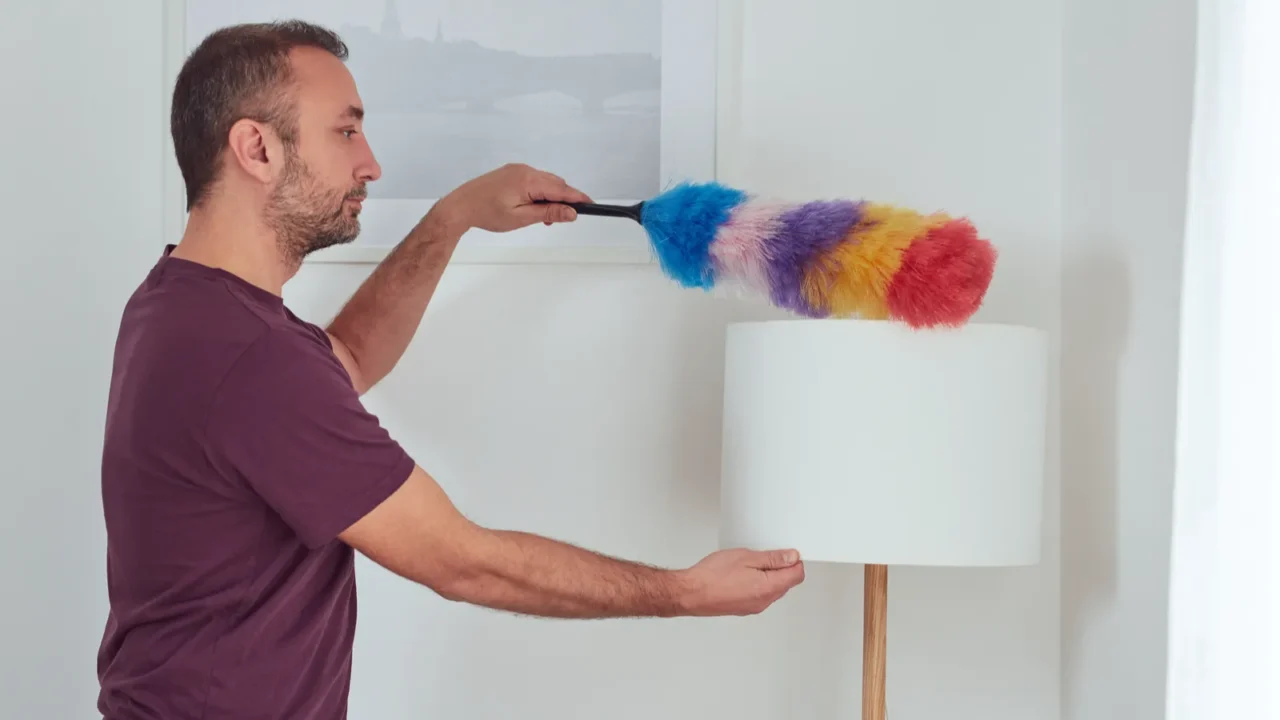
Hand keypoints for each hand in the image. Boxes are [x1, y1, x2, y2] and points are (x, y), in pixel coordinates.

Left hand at [432, 163, 592, 233]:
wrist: (461, 206)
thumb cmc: (486, 213)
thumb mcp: (521, 218)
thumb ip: (548, 213)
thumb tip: (570, 212)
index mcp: (528, 180)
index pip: (561, 189)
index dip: (577, 198)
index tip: (590, 205)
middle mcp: (525, 170)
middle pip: (555, 183)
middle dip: (562, 200)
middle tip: (560, 220)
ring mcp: (517, 170)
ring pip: (545, 182)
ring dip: (550, 197)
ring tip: (542, 218)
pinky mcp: (511, 172)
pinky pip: (534, 180)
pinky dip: (539, 192)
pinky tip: (533, 207)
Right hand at [675, 548, 804, 615]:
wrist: (691, 593)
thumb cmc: (713, 576)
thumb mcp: (746, 557)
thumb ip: (772, 559)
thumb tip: (792, 558)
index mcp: (768, 588)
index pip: (796, 576)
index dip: (795, 561)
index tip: (787, 552)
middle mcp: (763, 601)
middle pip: (786, 583)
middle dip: (782, 568)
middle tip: (765, 554)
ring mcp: (753, 607)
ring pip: (772, 589)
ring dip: (768, 575)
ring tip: (749, 562)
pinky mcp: (742, 608)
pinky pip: (759, 595)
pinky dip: (756, 583)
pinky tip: (741, 573)